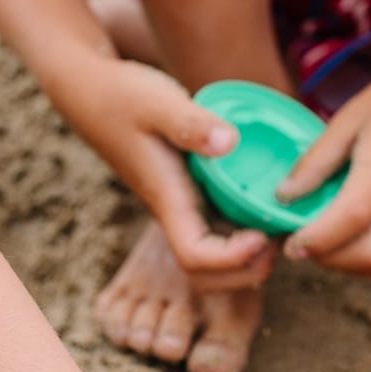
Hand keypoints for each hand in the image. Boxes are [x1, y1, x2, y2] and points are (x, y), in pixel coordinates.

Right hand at [64, 58, 276, 291]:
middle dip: (244, 274)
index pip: (196, 257)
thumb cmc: (123, 96)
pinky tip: (265, 213)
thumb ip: (191, 122)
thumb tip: (230, 142)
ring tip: (277, 234)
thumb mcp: (158, 100)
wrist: (92, 94)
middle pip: (204, 277)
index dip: (231, 259)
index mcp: (168, 200)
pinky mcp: (185, 200)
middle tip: (278, 244)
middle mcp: (174, 214)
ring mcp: (179, 211)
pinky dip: (242, 240)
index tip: (261, 235)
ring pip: (210, 265)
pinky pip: (215, 236)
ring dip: (245, 263)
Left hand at [277, 64, 370, 278]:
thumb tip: (283, 198)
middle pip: (370, 253)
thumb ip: (316, 161)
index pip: (353, 216)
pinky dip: (366, 260)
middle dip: (328, 260)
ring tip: (323, 246)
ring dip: (346, 266)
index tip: (290, 243)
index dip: (317, 239)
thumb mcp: (349, 118)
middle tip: (300, 247)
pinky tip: (349, 241)